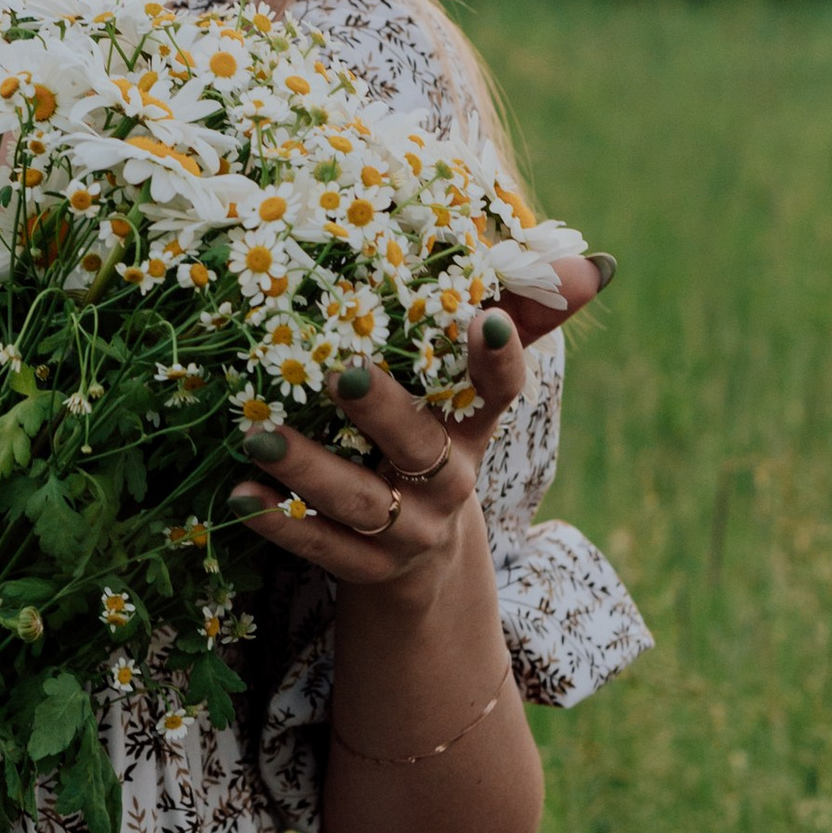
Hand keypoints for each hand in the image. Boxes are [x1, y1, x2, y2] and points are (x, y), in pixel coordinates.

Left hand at [229, 255, 608, 592]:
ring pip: (360, 501)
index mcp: (472, 430)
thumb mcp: (473, 393)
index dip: (499, 359)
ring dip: (308, 469)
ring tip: (258, 439)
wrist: (424, 563)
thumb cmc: (437, 442)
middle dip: (384, 412)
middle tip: (341, 375)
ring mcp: (409, 531)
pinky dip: (279, 522)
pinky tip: (239, 496)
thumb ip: (519, 321)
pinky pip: (322, 547)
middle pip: (419, 446)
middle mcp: (446, 482)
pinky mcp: (368, 568)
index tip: (485, 320)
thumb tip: (592, 263)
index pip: (500, 391)